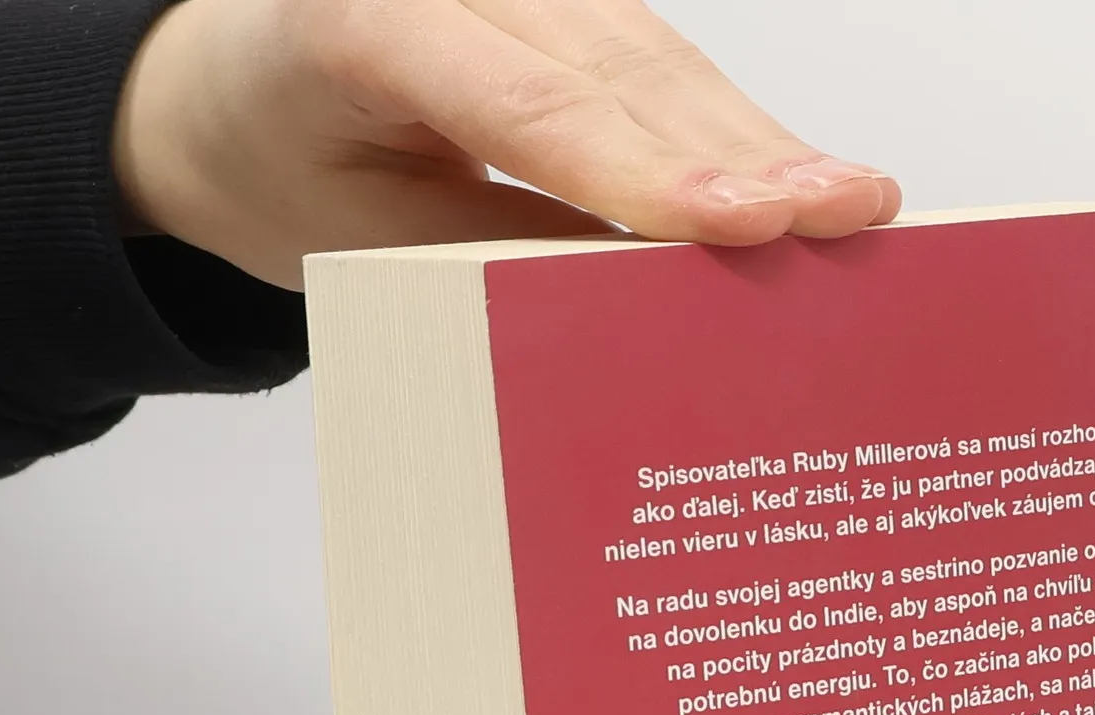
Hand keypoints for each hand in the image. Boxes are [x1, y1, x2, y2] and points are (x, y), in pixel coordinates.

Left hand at [112, 0, 900, 287]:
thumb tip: (644, 303)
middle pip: (621, 71)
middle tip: (843, 219)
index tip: (738, 223)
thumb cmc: (298, 170)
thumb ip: (501, 255)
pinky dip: (736, 134)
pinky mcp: (569, 6)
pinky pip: (663, 67)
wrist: (242, 94)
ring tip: (852, 209)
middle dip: (741, 154)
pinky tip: (805, 183)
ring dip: (762, 145)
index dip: (642, 169)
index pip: (527, 102)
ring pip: (661, 61)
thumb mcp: (373, 240)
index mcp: (362, 23)